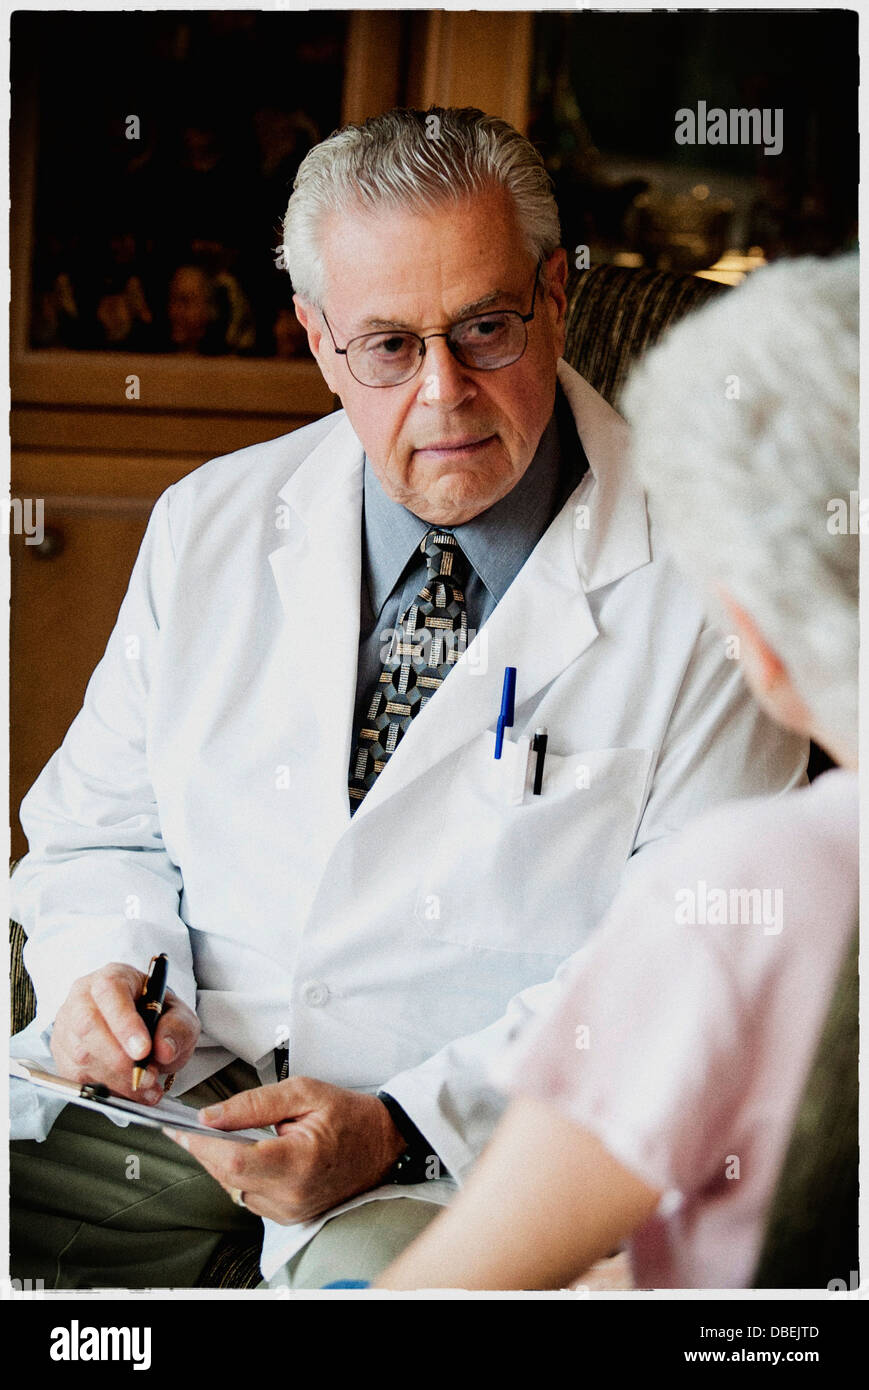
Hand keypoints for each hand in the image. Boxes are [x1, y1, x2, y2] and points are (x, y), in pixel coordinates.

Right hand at [51, 962, 199, 1104]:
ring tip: (147, 1086)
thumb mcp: (180, 1015)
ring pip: (82, 1055)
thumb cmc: (156, 1016)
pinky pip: (77, 1078)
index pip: (110, 991)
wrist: (142, 1031)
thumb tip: (163, 1049)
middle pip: (88, 1025)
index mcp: (114, 977)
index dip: (124, 1022)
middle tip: (147, 1076)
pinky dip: (107, 1091)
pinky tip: (131, 1092)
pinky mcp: (62, 1055)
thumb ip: (177, 1027)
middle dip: (118, 1058)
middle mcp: (83, 997)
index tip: (144, 1050)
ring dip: (117, 1080)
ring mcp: (68, 1026)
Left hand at [163, 1077, 406, 1223]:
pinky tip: (243, 1152)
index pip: (233, 1161)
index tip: (177, 1127)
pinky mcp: (289, 1216)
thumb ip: (254, 1104)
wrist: (383, 1145)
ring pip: (233, 1189)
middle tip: (185, 1126)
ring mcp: (290, 1211)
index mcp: (298, 1162)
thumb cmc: (348, 1116)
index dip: (200, 1145)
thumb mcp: (304, 1092)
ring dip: (220, 1163)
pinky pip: (248, 1196)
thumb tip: (210, 1116)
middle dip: (202, 1149)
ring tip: (220, 1135)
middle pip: (226, 1177)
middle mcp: (292, 1195)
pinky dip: (238, 1174)